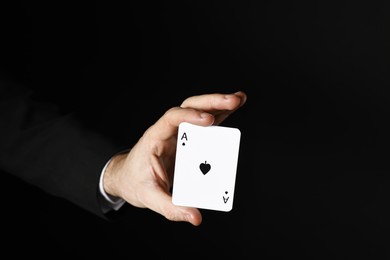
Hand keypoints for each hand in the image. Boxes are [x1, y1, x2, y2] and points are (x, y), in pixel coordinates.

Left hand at [103, 91, 246, 225]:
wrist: (128, 177)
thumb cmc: (135, 183)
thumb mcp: (148, 197)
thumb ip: (170, 207)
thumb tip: (195, 217)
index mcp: (155, 138)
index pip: (171, 119)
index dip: (190, 116)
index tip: (209, 121)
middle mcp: (168, 131)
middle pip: (189, 107)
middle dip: (212, 102)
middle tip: (233, 101)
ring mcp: (179, 133)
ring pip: (199, 110)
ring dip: (219, 104)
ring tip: (239, 99)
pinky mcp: (187, 140)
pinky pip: (205, 124)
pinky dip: (219, 115)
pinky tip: (234, 109)